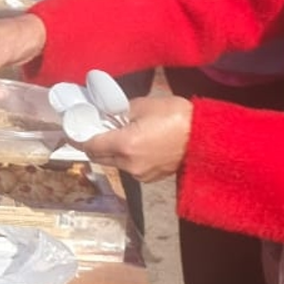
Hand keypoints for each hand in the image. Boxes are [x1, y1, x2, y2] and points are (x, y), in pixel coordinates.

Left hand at [77, 94, 193, 181]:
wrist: (206, 138)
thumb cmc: (176, 117)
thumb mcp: (143, 105)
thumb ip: (119, 112)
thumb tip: (107, 115)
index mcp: (124, 145)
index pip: (89, 146)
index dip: (80, 136)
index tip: (77, 128)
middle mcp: (129, 165)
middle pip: (99, 157)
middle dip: (94, 144)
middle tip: (97, 129)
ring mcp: (140, 174)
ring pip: (114, 163)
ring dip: (111, 151)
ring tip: (120, 134)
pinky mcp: (150, 178)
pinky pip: (129, 168)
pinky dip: (126, 157)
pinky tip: (135, 144)